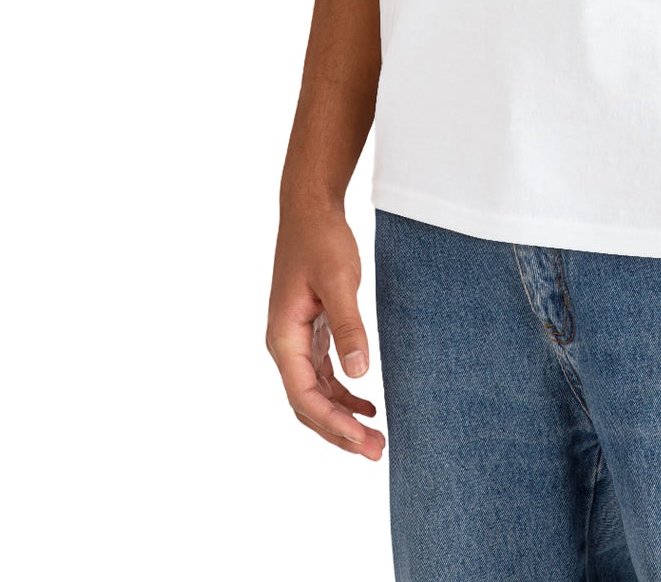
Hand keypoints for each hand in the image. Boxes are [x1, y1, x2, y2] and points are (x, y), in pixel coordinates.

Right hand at [267, 202, 384, 458]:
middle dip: (339, 432)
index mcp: (283, 338)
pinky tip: (367, 404)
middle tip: (376, 451)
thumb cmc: (321, 240)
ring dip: (342, 417)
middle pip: (308, 404)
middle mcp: (284, 345)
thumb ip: (348, 326)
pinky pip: (322, 375)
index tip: (363, 440)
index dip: (333, 423)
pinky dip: (343, 394)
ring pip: (315, 394)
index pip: (304, 396)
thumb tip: (359, 373)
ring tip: (375, 438)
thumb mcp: (339, 281)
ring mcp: (295, 340)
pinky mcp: (310, 331)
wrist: (310, 209)